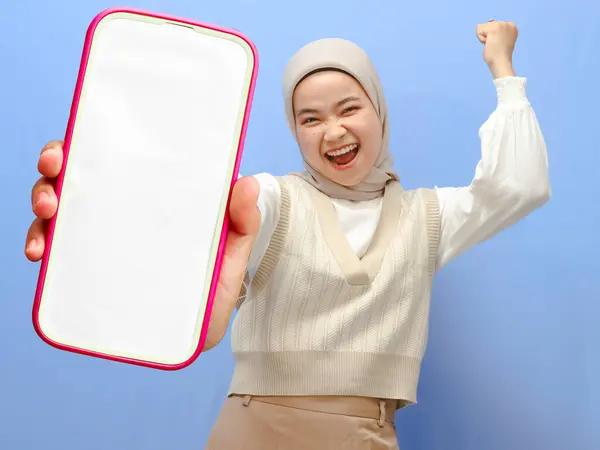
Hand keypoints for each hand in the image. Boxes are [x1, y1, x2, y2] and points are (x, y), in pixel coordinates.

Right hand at [25, 141, 259, 350]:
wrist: (203, 332)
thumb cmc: (217, 286)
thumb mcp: (232, 252)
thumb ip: (242, 222)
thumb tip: (247, 182)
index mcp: (152, 201)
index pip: (115, 164)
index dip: (86, 148)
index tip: (70, 148)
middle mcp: (122, 216)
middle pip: (78, 183)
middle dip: (54, 173)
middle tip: (52, 175)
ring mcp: (104, 244)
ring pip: (60, 214)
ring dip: (43, 204)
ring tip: (47, 213)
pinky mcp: (91, 275)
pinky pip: (59, 257)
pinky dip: (42, 247)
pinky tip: (39, 254)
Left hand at [476, 20, 517, 77]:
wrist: (501, 63)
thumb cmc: (499, 55)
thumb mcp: (498, 40)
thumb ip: (494, 30)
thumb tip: (490, 19)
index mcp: (511, 27)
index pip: (493, 26)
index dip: (491, 36)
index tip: (498, 44)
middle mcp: (508, 24)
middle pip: (487, 25)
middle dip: (487, 36)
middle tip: (495, 46)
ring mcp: (502, 25)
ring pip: (482, 26)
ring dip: (484, 38)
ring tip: (492, 45)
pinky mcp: (495, 28)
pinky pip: (479, 29)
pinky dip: (481, 38)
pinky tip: (489, 44)